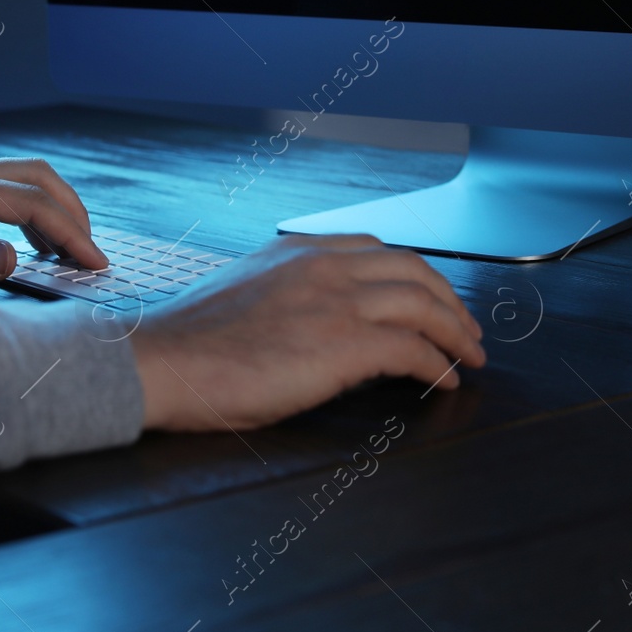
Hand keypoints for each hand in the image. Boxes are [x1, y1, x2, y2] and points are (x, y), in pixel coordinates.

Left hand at [0, 159, 107, 290]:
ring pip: (26, 176)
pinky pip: (7, 187)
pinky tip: (35, 244)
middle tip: (92, 256)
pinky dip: (34, 210)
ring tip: (71, 253)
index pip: (31, 202)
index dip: (70, 232)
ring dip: (56, 209)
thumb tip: (16, 256)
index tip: (94, 264)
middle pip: (39, 176)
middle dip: (74, 213)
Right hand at [130, 235, 485, 430]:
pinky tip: (444, 381)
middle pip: (414, 270)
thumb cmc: (190, 343)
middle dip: (450, 300)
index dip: (416, 275)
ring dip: (456, 333)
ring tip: (469, 357)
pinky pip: (414, 349)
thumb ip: (286, 293)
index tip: (432, 298)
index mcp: (297, 251)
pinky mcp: (344, 343)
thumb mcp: (244, 293)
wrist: (162, 362)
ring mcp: (336, 300)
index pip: (377, 250)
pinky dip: (438, 365)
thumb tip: (314, 321)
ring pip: (424, 304)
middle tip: (467, 330)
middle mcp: (323, 265)